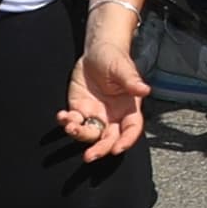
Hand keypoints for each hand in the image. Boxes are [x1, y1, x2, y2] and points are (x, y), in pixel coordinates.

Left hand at [63, 28, 149, 160]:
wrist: (96, 51)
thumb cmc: (114, 57)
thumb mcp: (123, 67)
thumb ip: (131, 80)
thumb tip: (145, 89)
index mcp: (128, 108)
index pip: (131, 129)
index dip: (126, 141)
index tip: (117, 149)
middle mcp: (113, 116)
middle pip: (109, 139)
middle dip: (100, 149)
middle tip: (89, 156)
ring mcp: (95, 114)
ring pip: (89, 134)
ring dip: (79, 134)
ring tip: (70, 126)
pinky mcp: (79, 110)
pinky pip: (73, 122)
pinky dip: (66, 122)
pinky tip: (62, 116)